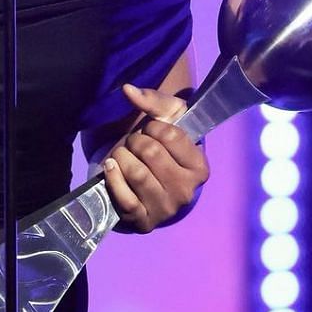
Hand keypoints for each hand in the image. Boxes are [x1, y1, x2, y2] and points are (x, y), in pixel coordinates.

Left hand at [103, 84, 209, 232]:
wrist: (154, 185)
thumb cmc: (164, 148)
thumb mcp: (169, 120)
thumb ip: (153, 101)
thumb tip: (128, 90)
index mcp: (200, 168)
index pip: (172, 135)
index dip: (154, 127)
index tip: (151, 130)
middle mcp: (187, 191)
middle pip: (151, 153)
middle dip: (135, 141)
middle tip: (134, 143)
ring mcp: (166, 209)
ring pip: (136, 173)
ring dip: (122, 157)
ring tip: (122, 154)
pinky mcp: (144, 222)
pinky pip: (125, 199)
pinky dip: (113, 179)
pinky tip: (110, 166)